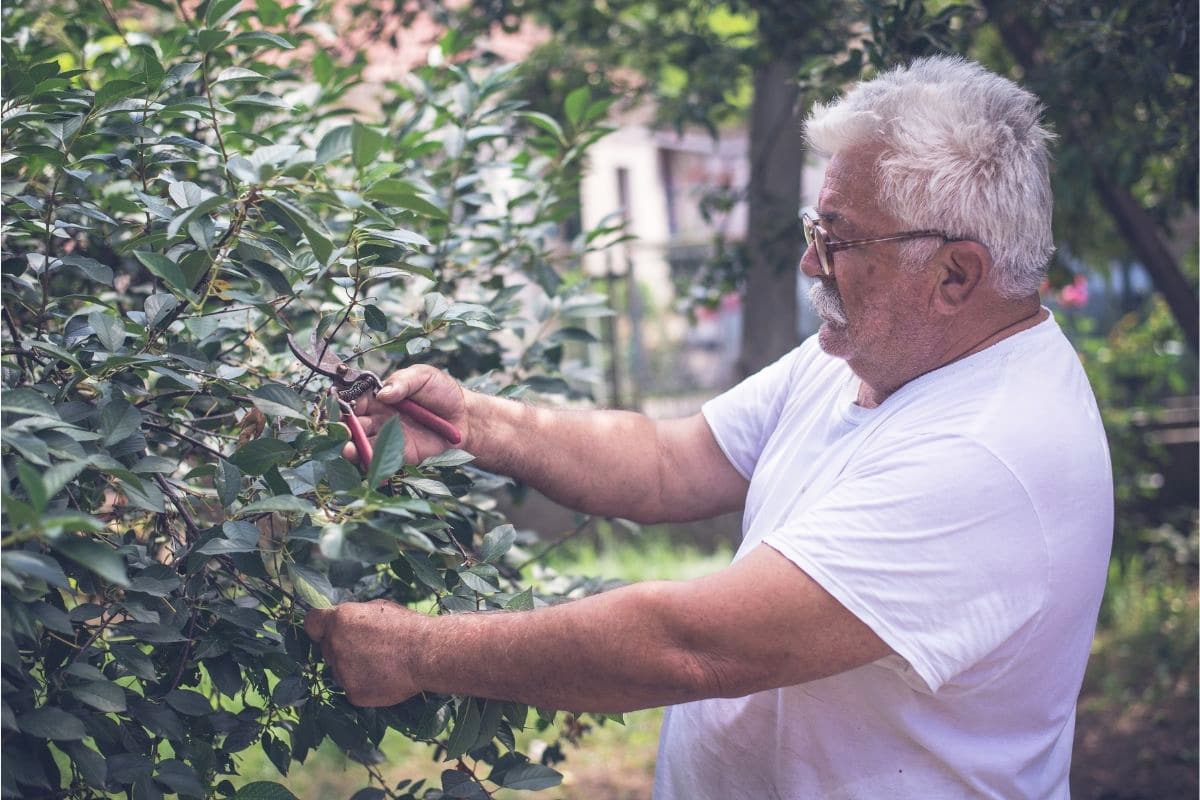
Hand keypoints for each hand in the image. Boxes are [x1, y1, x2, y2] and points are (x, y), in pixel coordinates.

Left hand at [305, 599, 422, 706]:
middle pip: (327, 649)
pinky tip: (384, 677)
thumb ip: (353, 616)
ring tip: (381, 663)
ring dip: (353, 668)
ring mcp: (342, 672)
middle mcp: (334, 646)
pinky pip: (352, 689)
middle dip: (342, 648)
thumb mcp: (378, 609)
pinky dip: (365, 685)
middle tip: (368, 648)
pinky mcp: (353, 694)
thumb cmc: (407, 627)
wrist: (427, 654)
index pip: (311, 623)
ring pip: (339, 671)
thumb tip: (343, 622)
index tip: (328, 631)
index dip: (320, 627)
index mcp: (339, 620)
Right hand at [342, 365, 470, 464]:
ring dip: (352, 449)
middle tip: (340, 430)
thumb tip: (383, 393)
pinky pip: (381, 464)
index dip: (344, 402)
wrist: (464, 418)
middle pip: (353, 425)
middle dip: (343, 428)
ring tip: (347, 449)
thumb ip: (404, 381)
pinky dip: (372, 468)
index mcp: (379, 397)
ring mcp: (386, 439)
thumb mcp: (424, 377)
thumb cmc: (442, 392)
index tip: (337, 405)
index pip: (354, 399)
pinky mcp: (399, 457)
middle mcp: (378, 419)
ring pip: (362, 446)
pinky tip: (368, 468)